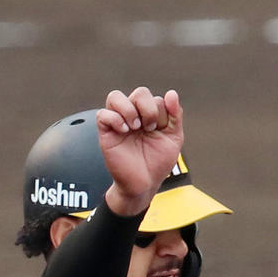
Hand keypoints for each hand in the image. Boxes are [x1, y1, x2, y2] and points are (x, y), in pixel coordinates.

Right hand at [96, 86, 184, 216]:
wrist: (144, 184)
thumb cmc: (157, 162)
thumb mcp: (173, 139)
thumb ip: (175, 116)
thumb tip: (172, 93)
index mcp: (150, 115)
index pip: (156, 99)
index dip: (162, 112)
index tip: (161, 130)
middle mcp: (134, 115)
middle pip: (139, 93)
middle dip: (148, 108)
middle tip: (149, 128)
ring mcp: (118, 122)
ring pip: (115, 96)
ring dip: (129, 109)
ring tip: (135, 127)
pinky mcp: (106, 132)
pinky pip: (102, 114)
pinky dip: (114, 118)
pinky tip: (124, 131)